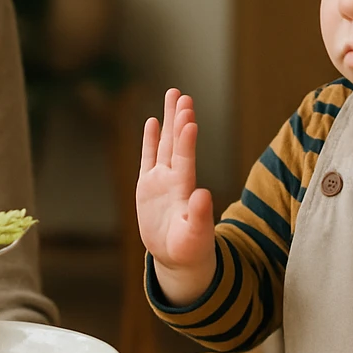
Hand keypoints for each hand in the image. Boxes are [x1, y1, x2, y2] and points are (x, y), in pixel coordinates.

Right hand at [135, 88, 216, 305]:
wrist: (178, 258)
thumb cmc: (190, 250)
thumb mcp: (196, 237)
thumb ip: (201, 217)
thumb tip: (204, 194)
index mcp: (185, 191)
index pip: (185, 160)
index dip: (187, 141)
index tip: (189, 119)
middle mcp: (174, 180)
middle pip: (177, 144)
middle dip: (180, 119)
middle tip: (183, 95)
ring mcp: (161, 181)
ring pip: (165, 144)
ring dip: (169, 120)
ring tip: (173, 94)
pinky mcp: (148, 186)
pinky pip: (148, 158)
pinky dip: (150, 140)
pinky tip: (153, 121)